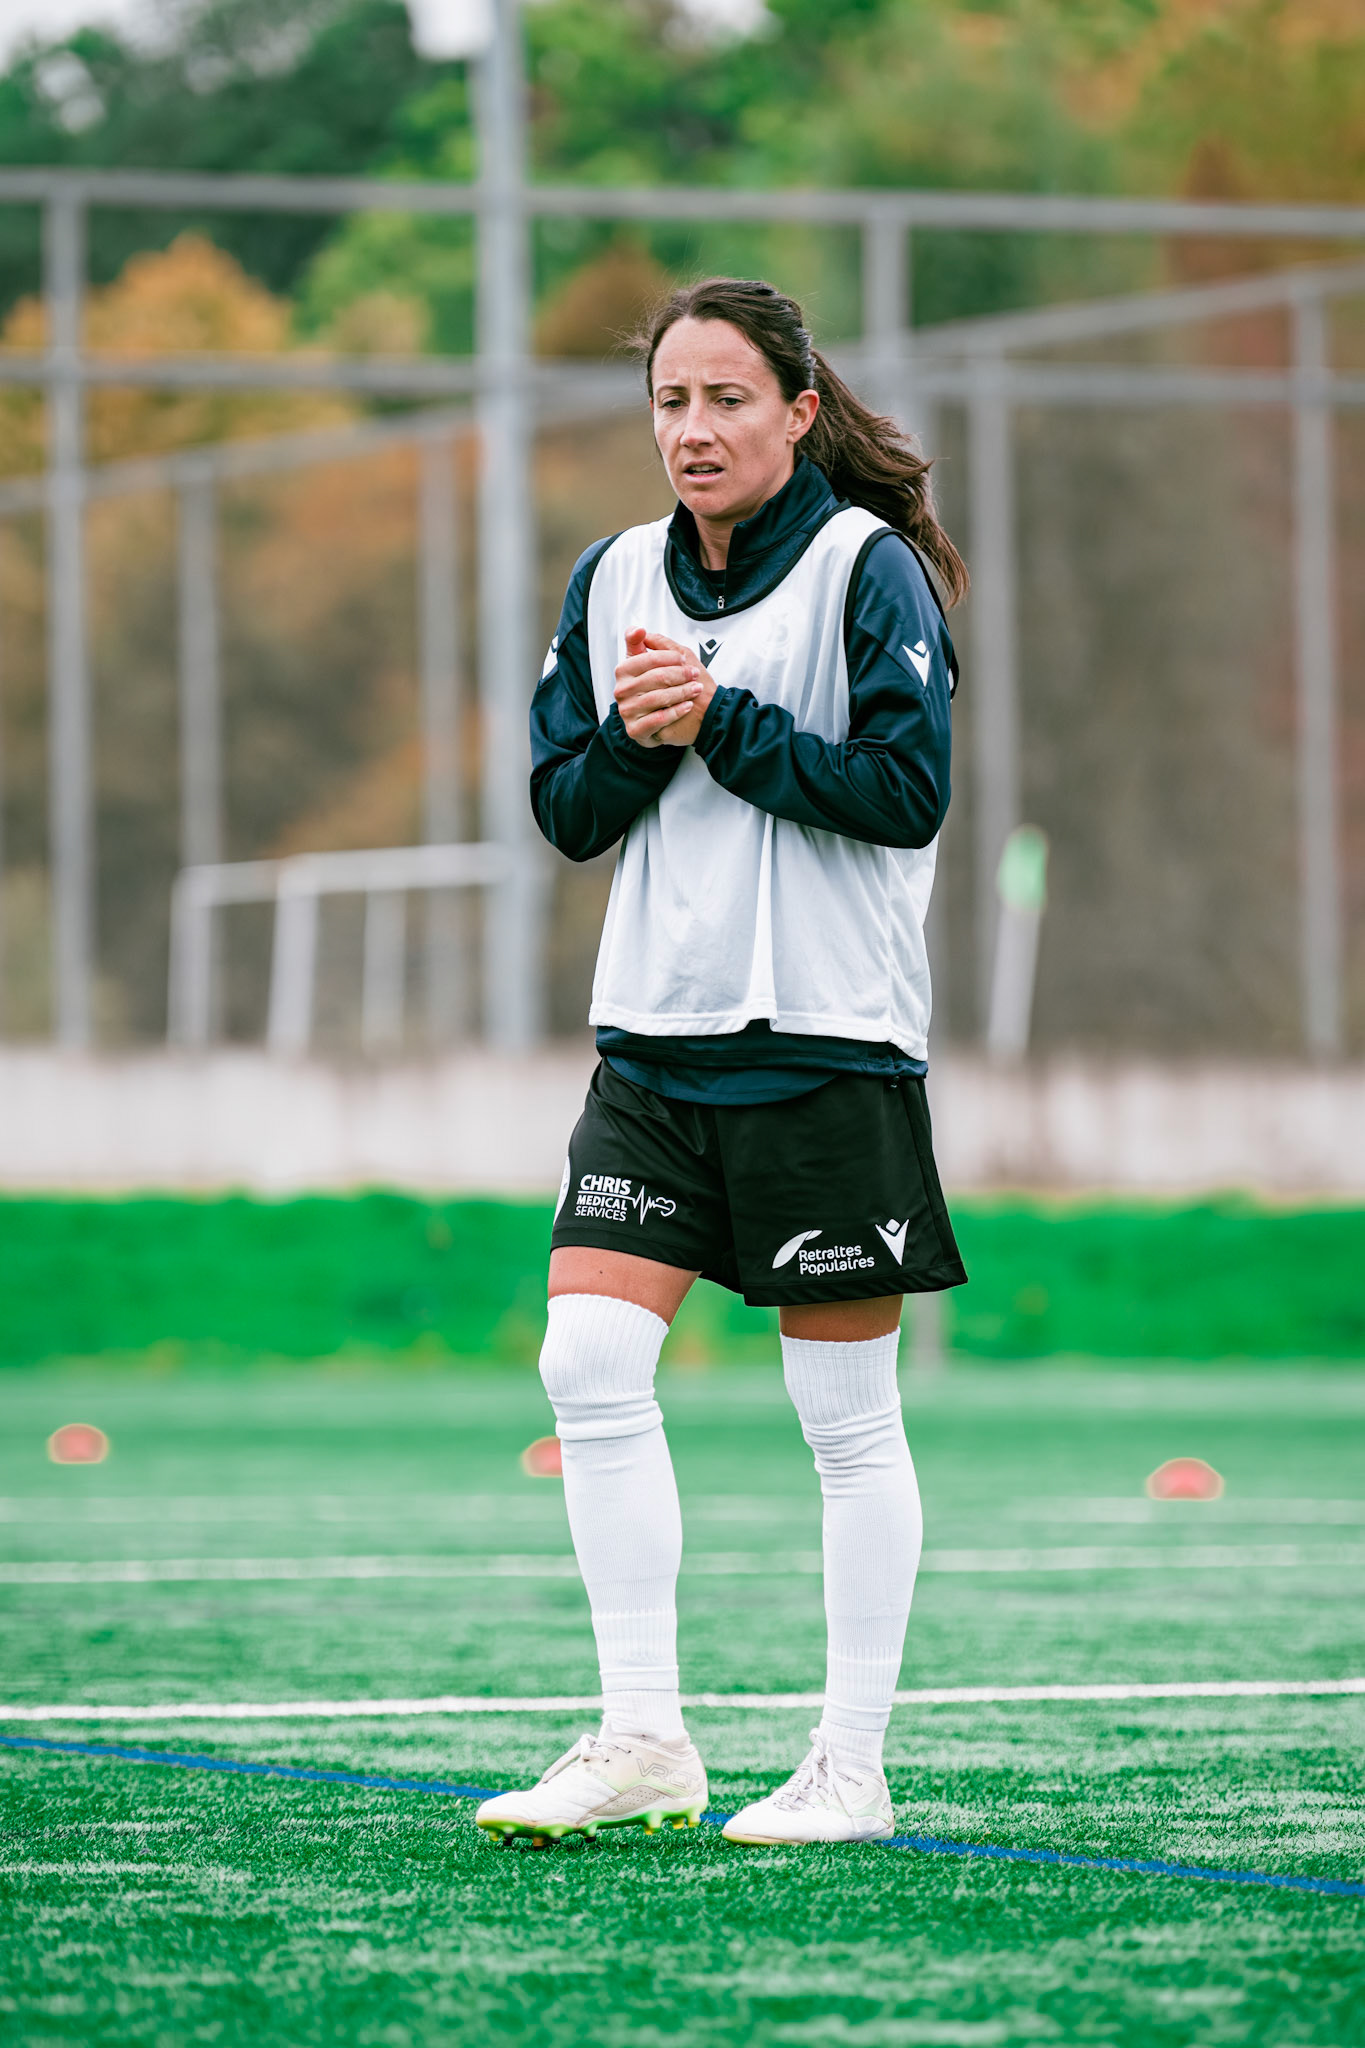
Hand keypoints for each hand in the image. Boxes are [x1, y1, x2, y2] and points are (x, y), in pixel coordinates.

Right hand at [614, 628, 715, 747]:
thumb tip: (637, 630)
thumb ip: (643, 643)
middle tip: (695, 674)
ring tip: (696, 689)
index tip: (684, 659)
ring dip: (682, 692)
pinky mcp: (635, 730)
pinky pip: (658, 719)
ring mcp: (627, 711)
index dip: (670, 657)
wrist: (665, 717)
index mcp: (623, 670)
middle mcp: (621, 690)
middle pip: (656, 677)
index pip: (648, 658)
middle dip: (680, 674)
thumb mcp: (652, 661)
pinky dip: (676, 711)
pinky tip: (688, 706)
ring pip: (658, 698)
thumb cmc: (659, 687)